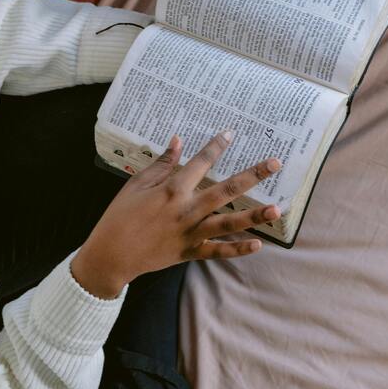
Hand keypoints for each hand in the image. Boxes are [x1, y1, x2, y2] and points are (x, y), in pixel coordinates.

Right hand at [71, 132, 282, 298]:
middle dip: (253, 175)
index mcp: (172, 190)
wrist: (110, 255)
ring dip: (254, 215)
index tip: (231, 133)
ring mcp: (191, 233)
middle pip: (227, 190)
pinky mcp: (190, 252)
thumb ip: (161, 164)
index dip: (216, 146)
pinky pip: (218, 250)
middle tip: (275, 163)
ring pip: (229, 222)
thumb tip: (177, 141)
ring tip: (277, 209)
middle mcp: (187, 210)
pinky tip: (258, 244)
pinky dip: (238, 248)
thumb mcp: (136, 184)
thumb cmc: (120, 216)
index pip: (200, 162)